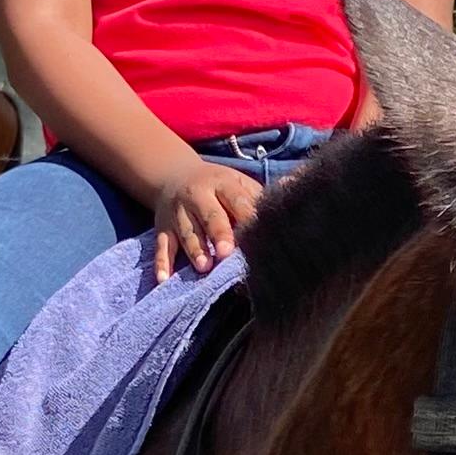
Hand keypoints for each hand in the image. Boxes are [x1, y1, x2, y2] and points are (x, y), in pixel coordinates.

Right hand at [151, 157, 265, 281]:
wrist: (173, 175)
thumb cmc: (218, 187)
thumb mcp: (237, 182)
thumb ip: (260, 194)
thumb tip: (294, 185)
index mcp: (222, 184)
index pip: (236, 199)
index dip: (245, 215)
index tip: (255, 233)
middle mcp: (197, 196)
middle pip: (209, 215)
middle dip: (218, 234)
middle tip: (226, 253)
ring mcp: (178, 213)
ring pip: (186, 232)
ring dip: (194, 250)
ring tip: (203, 267)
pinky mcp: (162, 228)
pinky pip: (161, 246)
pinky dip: (161, 263)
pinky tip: (164, 279)